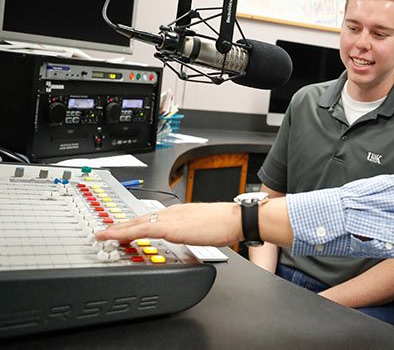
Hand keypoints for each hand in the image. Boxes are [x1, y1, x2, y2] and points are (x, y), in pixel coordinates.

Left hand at [94, 202, 242, 245]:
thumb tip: (189, 237)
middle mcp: (172, 212)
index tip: (122, 229)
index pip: (151, 218)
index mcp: (180, 212)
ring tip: (103, 233)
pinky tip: (114, 236)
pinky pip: (141, 230)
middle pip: (140, 219)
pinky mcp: (170, 227)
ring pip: (137, 222)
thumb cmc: (226, 224)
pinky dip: (124, 232)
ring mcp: (170, 218)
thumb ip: (191, 231)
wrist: (235, 219)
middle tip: (104, 230)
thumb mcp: (203, 228)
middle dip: (120, 225)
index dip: (134, 224)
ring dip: (118, 228)